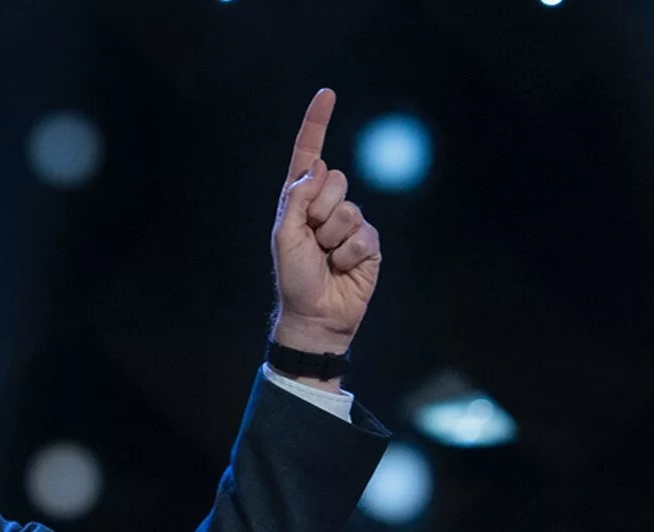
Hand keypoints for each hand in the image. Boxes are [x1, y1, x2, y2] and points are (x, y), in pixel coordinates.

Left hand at [270, 88, 381, 356]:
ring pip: (350, 209)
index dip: (317, 124)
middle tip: (312, 240)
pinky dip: (350, 254)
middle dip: (320, 211)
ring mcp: (349, 223)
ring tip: (325, 259)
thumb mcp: (284, 235)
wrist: (315, 316)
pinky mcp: (369, 243)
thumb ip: (296, 198)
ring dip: (333, 238)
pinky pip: (365, 234)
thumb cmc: (294, 278)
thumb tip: (318, 166)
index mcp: (300, 200)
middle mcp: (325, 206)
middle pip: (335, 179)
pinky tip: (343, 269)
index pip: (309, 154)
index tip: (326, 94)